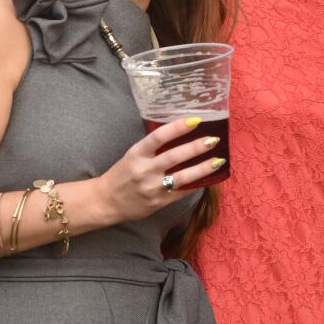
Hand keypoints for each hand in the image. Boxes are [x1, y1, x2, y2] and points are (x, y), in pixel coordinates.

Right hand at [94, 117, 222, 223]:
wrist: (105, 202)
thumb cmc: (123, 174)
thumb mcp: (133, 154)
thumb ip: (154, 147)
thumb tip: (183, 132)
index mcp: (136, 154)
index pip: (159, 137)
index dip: (178, 127)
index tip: (196, 120)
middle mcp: (144, 170)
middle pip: (174, 156)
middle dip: (196, 147)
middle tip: (213, 140)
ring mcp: (152, 188)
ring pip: (182, 177)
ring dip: (203, 168)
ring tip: (218, 161)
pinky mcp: (158, 203)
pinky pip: (182, 192)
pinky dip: (197, 184)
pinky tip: (209, 178)